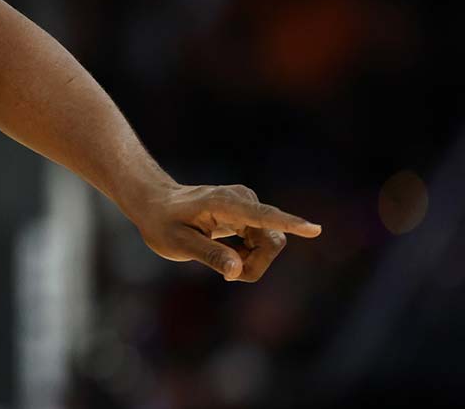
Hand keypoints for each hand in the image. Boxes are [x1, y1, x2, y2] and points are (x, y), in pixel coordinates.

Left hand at [129, 183, 320, 281]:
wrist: (157, 203)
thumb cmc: (162, 223)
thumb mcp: (178, 244)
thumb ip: (209, 256)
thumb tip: (237, 271)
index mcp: (224, 204)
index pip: (262, 216)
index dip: (289, 225)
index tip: (314, 229)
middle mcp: (243, 200)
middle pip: (272, 241)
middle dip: (255, 265)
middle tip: (225, 272)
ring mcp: (249, 206)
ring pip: (270, 245)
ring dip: (250, 261)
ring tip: (220, 259)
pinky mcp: (251, 214)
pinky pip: (263, 243)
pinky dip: (249, 256)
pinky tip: (227, 252)